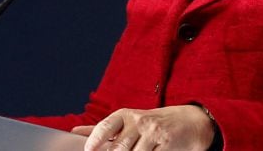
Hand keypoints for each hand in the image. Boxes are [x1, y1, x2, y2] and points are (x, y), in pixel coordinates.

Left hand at [73, 105, 214, 150]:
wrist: (187, 122)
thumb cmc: (151, 123)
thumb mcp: (127, 121)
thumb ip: (102, 129)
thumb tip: (75, 132)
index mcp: (126, 115)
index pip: (107, 125)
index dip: (96, 138)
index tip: (88, 149)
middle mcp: (140, 121)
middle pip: (119, 148)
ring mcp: (154, 133)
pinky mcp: (167, 145)